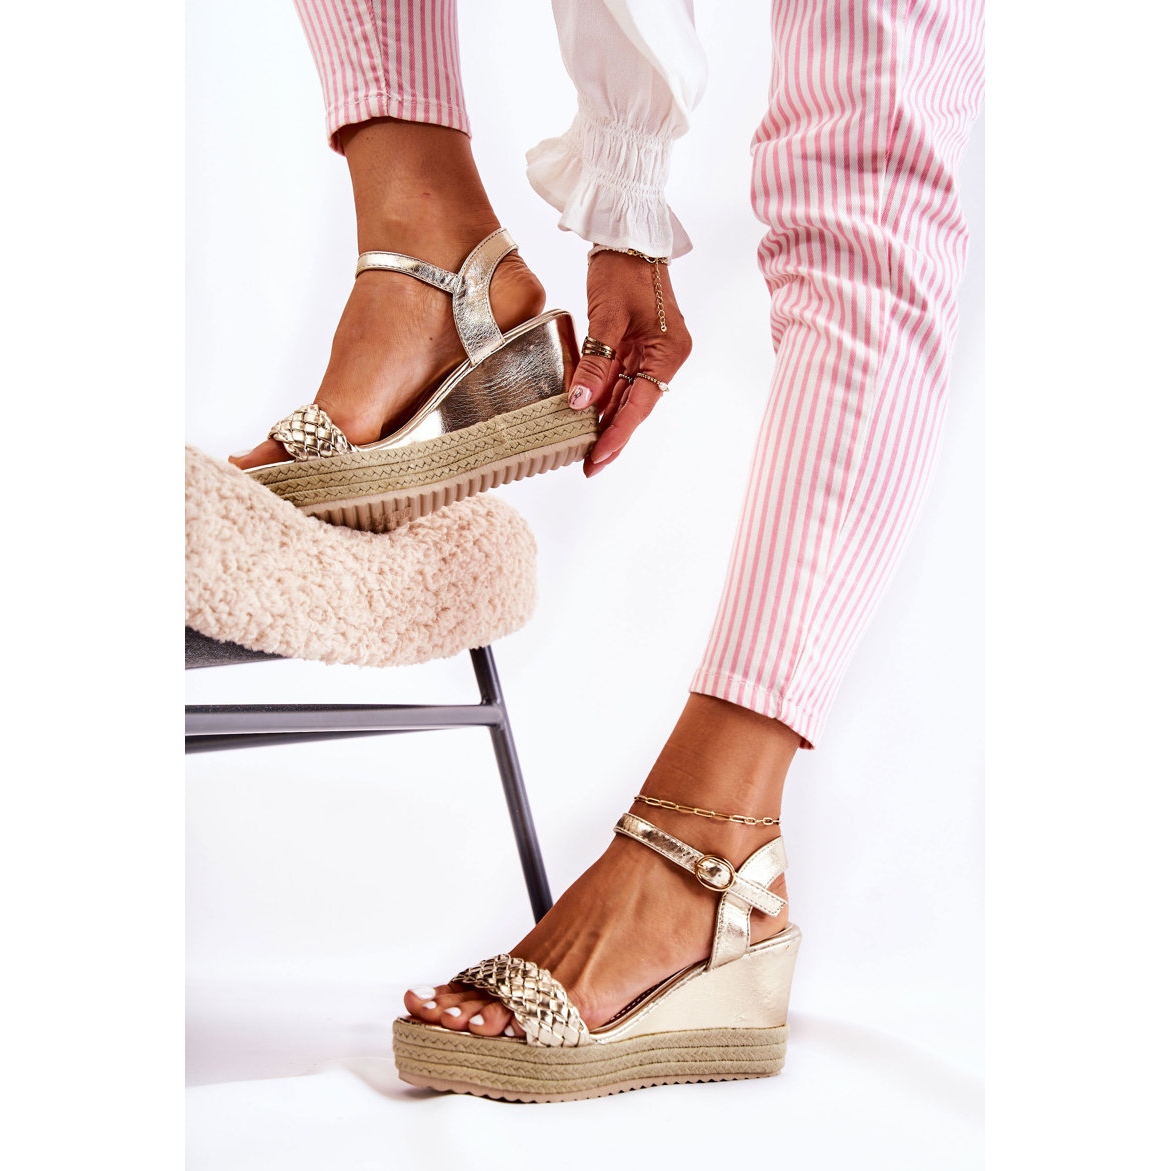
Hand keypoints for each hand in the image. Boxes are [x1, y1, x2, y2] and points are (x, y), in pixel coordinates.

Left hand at [567, 250, 691, 475]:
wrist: (627, 233)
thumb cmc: (624, 268)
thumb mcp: (607, 316)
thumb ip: (595, 362)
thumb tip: (579, 402)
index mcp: (669, 352)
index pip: (641, 403)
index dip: (618, 432)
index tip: (599, 456)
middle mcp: (664, 357)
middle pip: (635, 405)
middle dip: (612, 435)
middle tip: (589, 465)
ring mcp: (650, 352)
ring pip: (626, 395)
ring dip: (606, 420)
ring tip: (585, 449)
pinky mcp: (635, 345)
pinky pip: (618, 379)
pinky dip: (602, 397)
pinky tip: (586, 416)